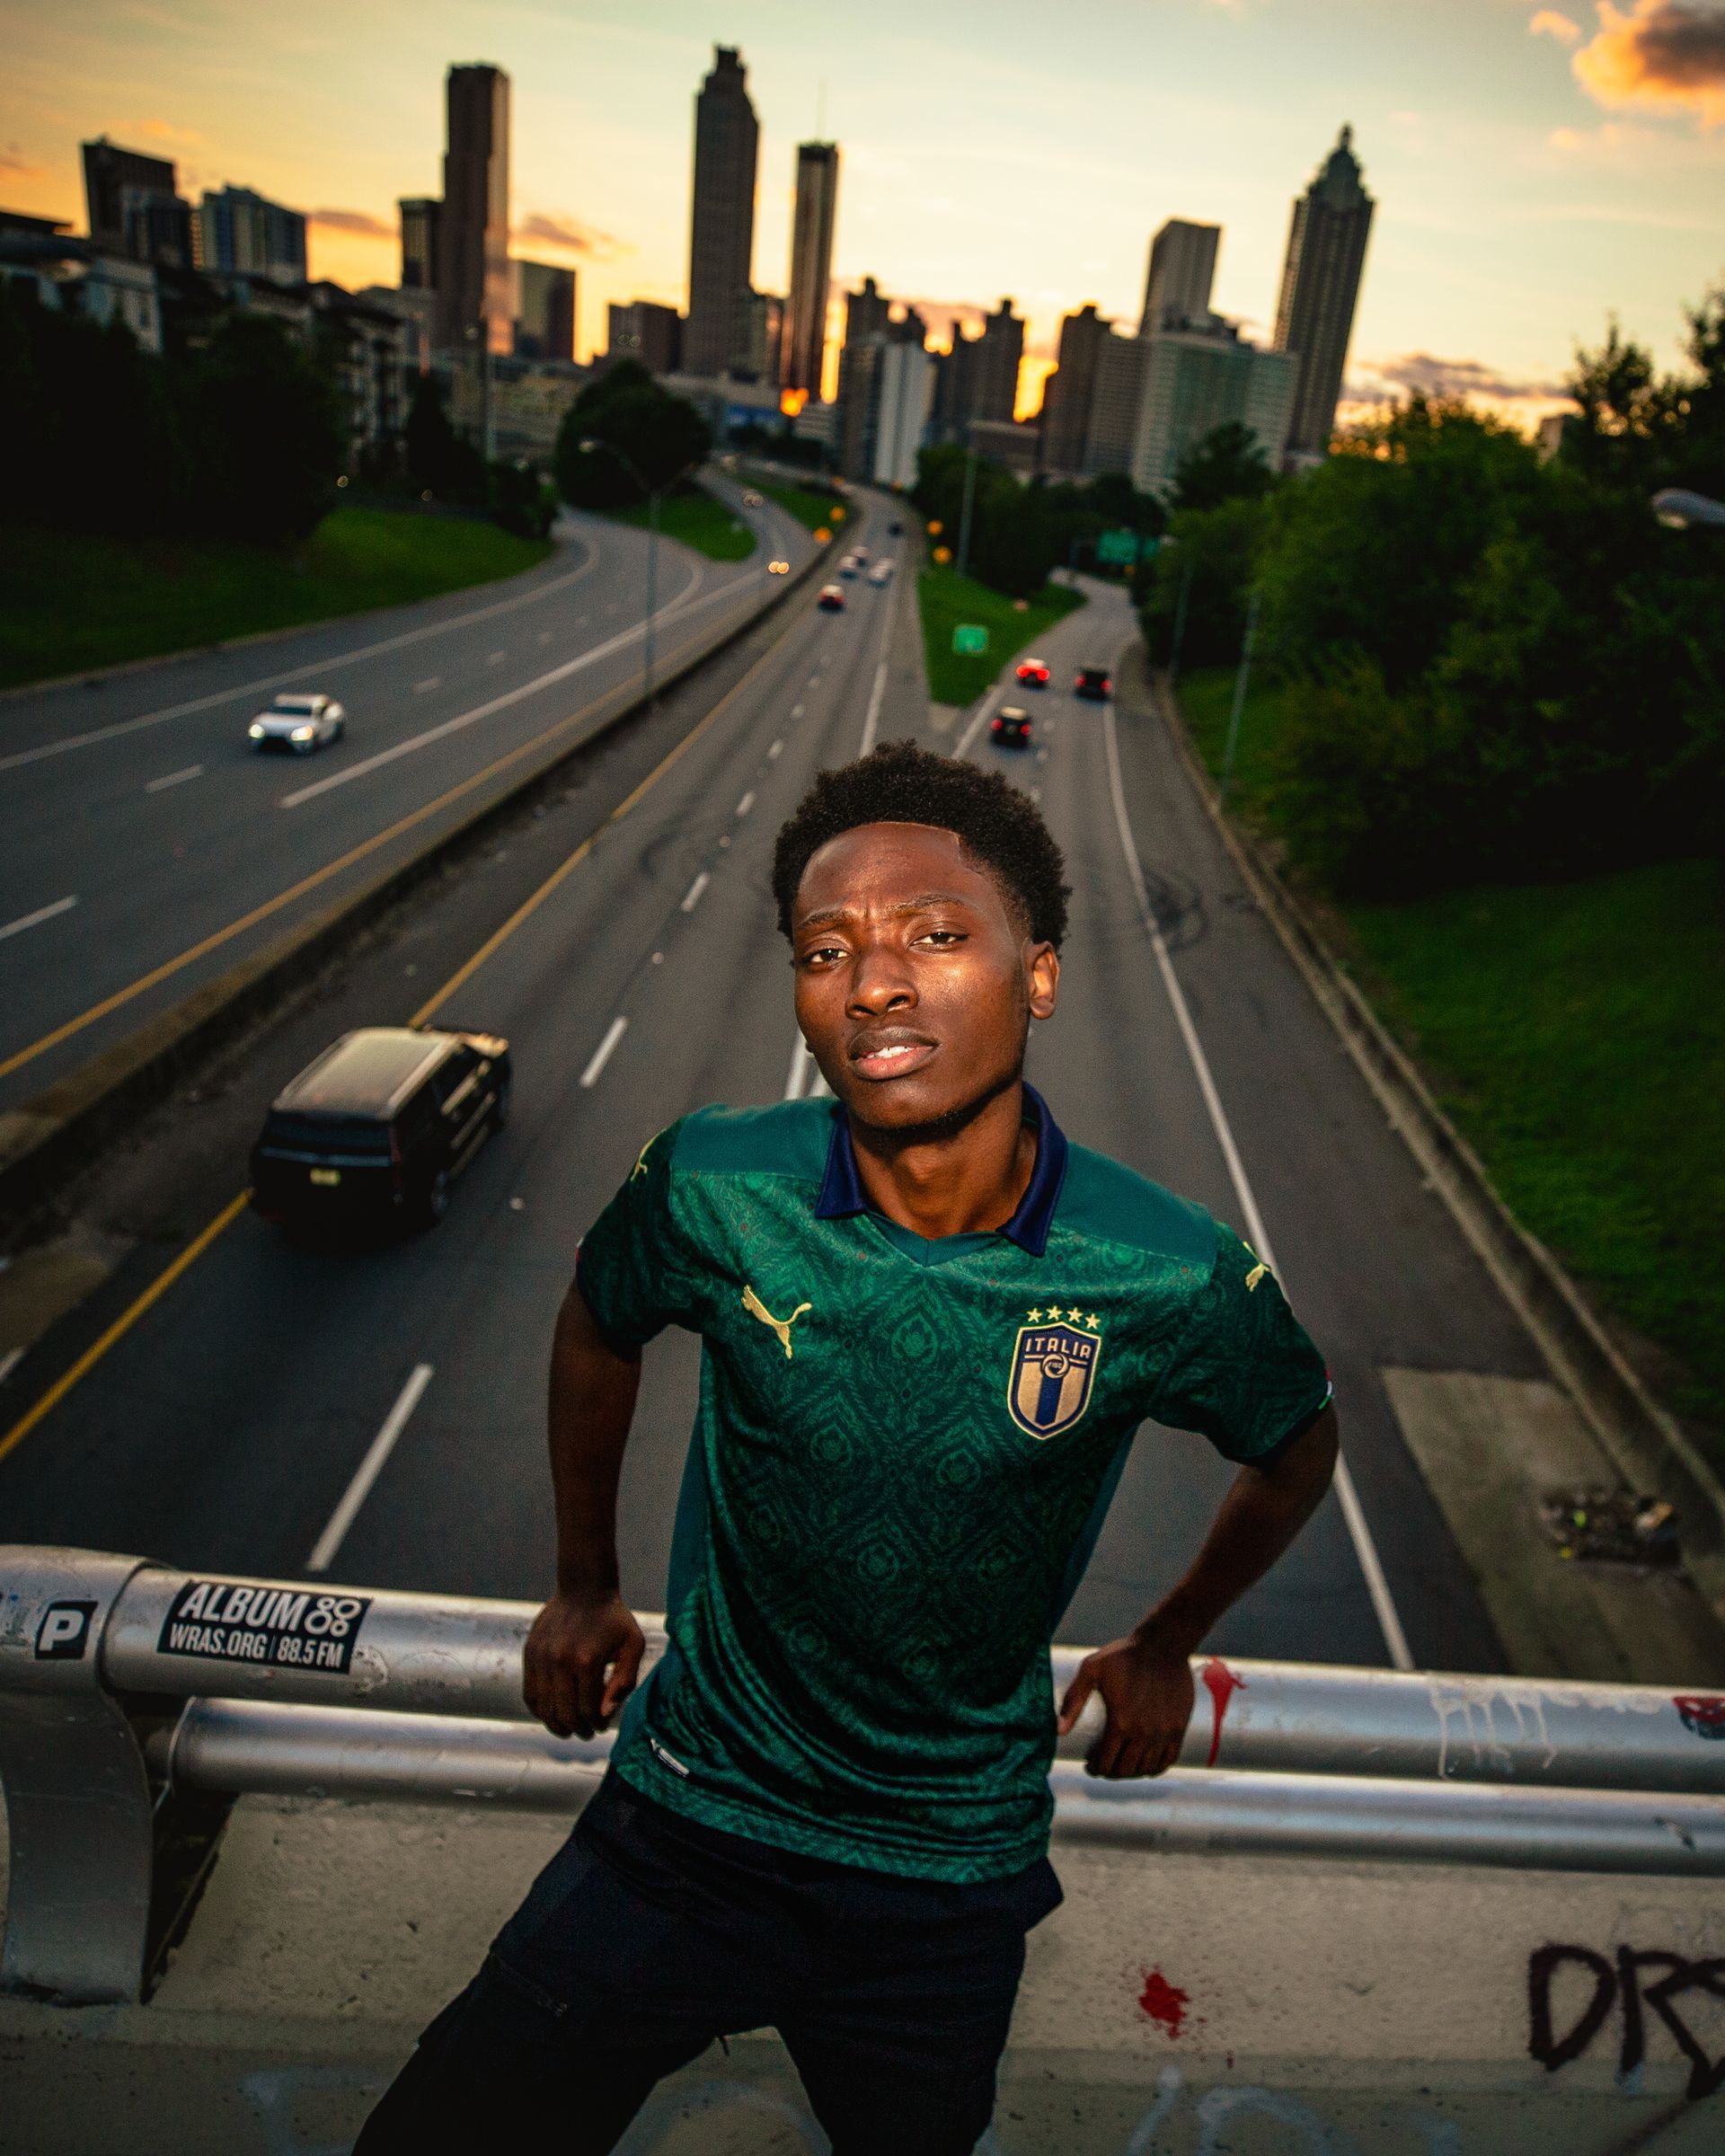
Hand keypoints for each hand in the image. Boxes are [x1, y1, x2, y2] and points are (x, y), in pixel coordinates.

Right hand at [524, 1589, 643, 1739]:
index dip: (596, 1724)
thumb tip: (605, 1714)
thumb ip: (625, 1682)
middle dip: (577, 1730)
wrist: (584, 1587)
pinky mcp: (529, 1654)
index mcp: (587, 1661)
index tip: (601, 1726)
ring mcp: (541, 1658)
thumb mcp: (633, 1645)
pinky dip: (539, 1709)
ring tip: (568, 1728)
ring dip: (556, 1724)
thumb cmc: (614, 1619)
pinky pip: (529, 1693)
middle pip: (564, 1713)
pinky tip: (551, 1713)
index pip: (588, 1709)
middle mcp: (560, 1661)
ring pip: (543, 1708)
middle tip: (586, 1733)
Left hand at [1055, 1632, 1195, 1779]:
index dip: (1095, 1768)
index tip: (1090, 1764)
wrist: (1163, 1645)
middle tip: (1103, 1765)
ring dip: (1131, 1772)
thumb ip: (1073, 1700)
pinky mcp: (1179, 1728)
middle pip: (1125, 1770)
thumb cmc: (1124, 1655)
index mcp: (1121, 1723)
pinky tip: (1145, 1763)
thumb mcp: (1091, 1670)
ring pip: (1146, 1769)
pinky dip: (1155, 1767)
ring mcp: (1164, 1733)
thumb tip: (1058, 1730)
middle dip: (1110, 1772)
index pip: (1106, 1763)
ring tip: (1122, 1763)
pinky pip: (1168, 1760)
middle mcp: (1144, 1733)